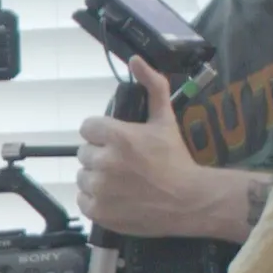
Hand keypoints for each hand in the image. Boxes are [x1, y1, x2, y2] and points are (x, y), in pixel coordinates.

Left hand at [75, 80, 256, 241]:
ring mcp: (100, 189)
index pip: (88, 128)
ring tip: (121, 181)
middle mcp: (105, 162)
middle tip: (123, 163)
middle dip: (101, 155)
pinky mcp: (98, 211)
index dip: (101, 134)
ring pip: (83, 176)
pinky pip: (83, 200)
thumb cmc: (176, 160)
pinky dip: (96, 199)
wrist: (189, 202)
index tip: (116, 142)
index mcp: (118, 137)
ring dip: (97, 177)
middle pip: (85, 152)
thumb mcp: (165, 120)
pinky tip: (116, 196)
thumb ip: (152, 86)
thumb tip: (136, 60)